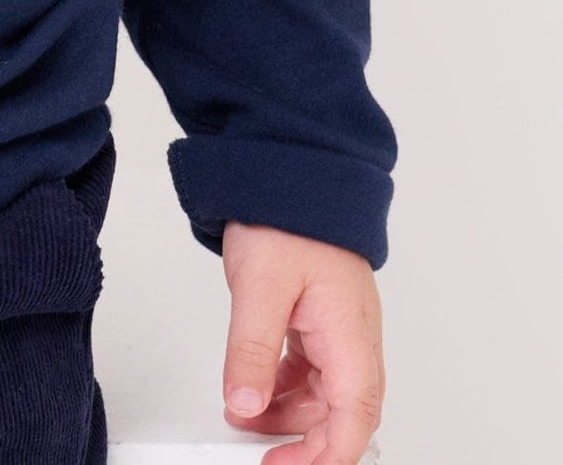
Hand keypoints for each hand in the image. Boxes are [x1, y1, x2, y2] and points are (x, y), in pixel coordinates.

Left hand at [219, 221, 384, 463]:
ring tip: (248, 418)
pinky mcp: (322, 315)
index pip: (353, 418)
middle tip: (266, 459)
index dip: (327, 457)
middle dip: (307, 444)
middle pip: (343, 413)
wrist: (291, 165)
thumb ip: (253, 351)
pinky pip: (312, 367)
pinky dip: (286, 386)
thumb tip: (246, 405)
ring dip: (291, 415)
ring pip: (326, 393)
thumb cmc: (288, 215)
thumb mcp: (260, 287)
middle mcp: (354, 336)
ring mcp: (340, 326)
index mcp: (350, 334)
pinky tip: (259, 388)